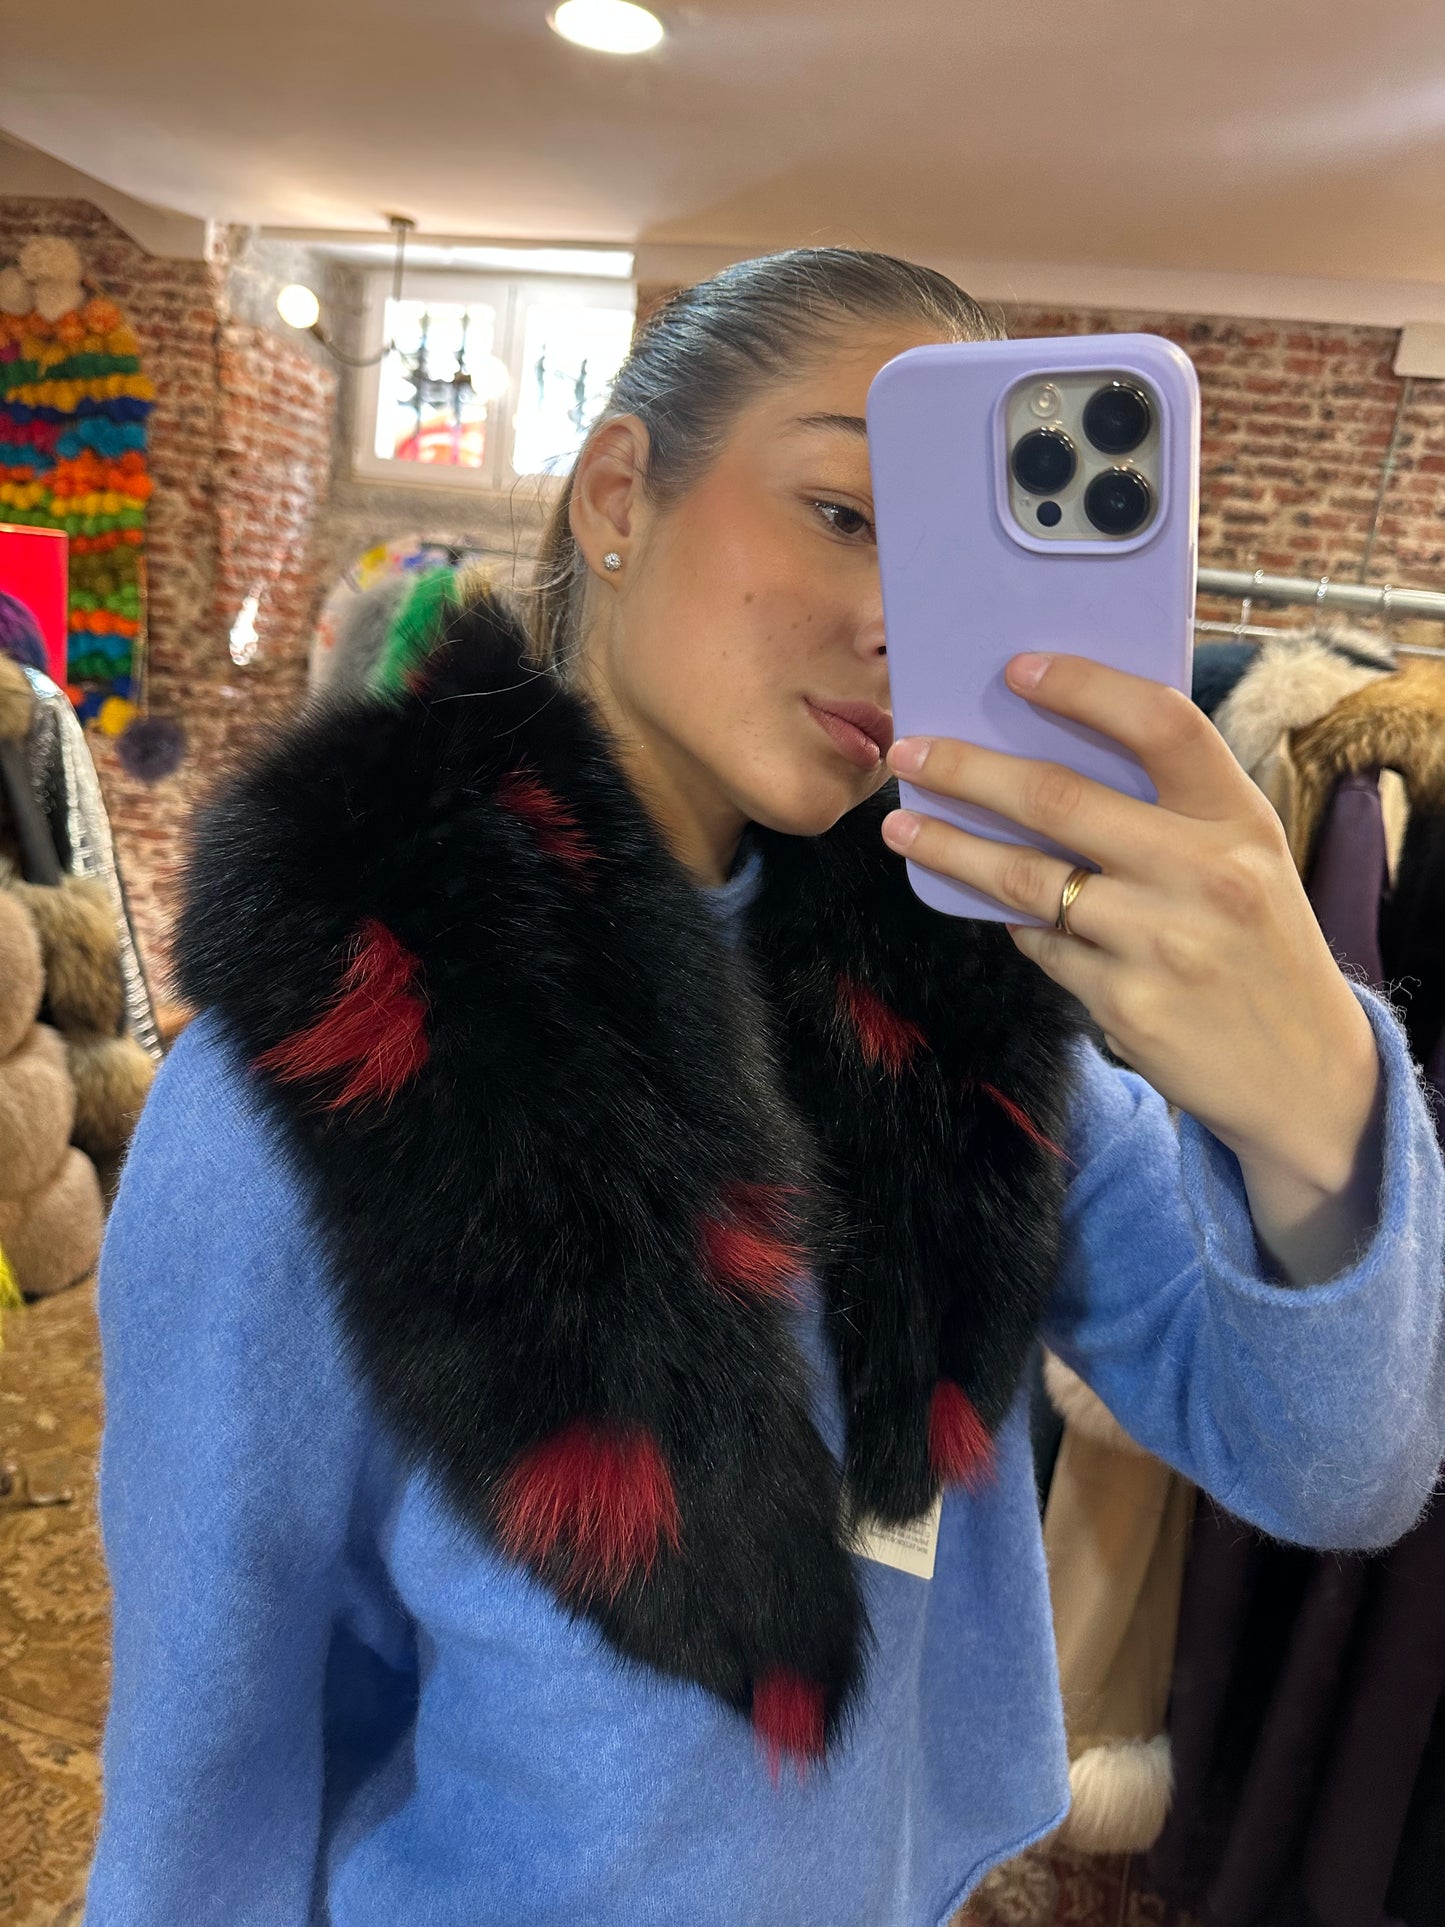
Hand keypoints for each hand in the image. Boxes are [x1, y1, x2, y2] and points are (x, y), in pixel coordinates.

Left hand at [880, 650, 1384, 1284]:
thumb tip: (1046, 753)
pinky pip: (1042, 945)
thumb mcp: (1248, 859)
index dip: (1085, 687)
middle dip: (968, 770)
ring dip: (951, 848)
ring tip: (902, 827)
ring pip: (1025, 879)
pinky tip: (994, 908)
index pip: (1161, 725)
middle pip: (1059, 800)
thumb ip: (1173, 810)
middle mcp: (1205, 873)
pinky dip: (1013, 923)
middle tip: (909, 750)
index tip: (1016, 668)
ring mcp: (1161, 942)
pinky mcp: (1125, 1003)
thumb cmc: (1258, 943)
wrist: (1307, 1073)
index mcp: (1239, 818)